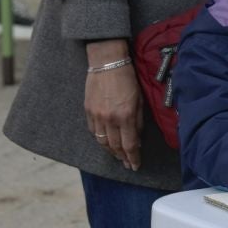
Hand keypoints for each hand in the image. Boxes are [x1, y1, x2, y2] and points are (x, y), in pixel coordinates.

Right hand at [83, 40, 141, 171]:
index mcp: (126, 116)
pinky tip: (105, 142)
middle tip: (127, 164)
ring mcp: (97, 116)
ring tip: (118, 156)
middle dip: (122, 158)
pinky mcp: (88, 111)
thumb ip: (138, 121)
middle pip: (115, 147)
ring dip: (111, 151)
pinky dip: (100, 139)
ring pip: (102, 142)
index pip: (130, 145)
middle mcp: (110, 119)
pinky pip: (93, 132)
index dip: (133, 158)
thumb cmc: (128, 78)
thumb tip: (138, 139)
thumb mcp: (140, 99)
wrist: (107, 62)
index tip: (136, 166)